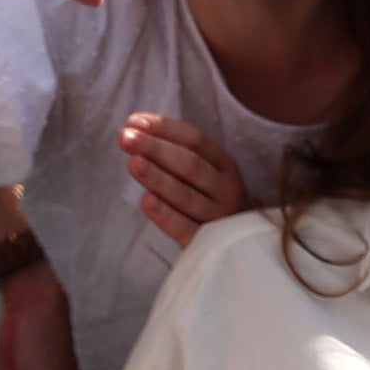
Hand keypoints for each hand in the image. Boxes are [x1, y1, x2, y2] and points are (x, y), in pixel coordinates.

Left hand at [120, 113, 247, 247]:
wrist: (243, 247)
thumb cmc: (211, 202)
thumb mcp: (206, 175)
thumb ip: (177, 153)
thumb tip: (137, 128)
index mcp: (225, 165)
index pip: (195, 140)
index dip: (164, 128)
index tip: (134, 122)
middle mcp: (226, 189)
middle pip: (190, 164)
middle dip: (155, 148)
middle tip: (126, 137)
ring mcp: (219, 217)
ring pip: (186, 195)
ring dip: (158, 178)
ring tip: (133, 163)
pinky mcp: (207, 243)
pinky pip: (184, 228)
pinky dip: (166, 215)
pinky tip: (146, 201)